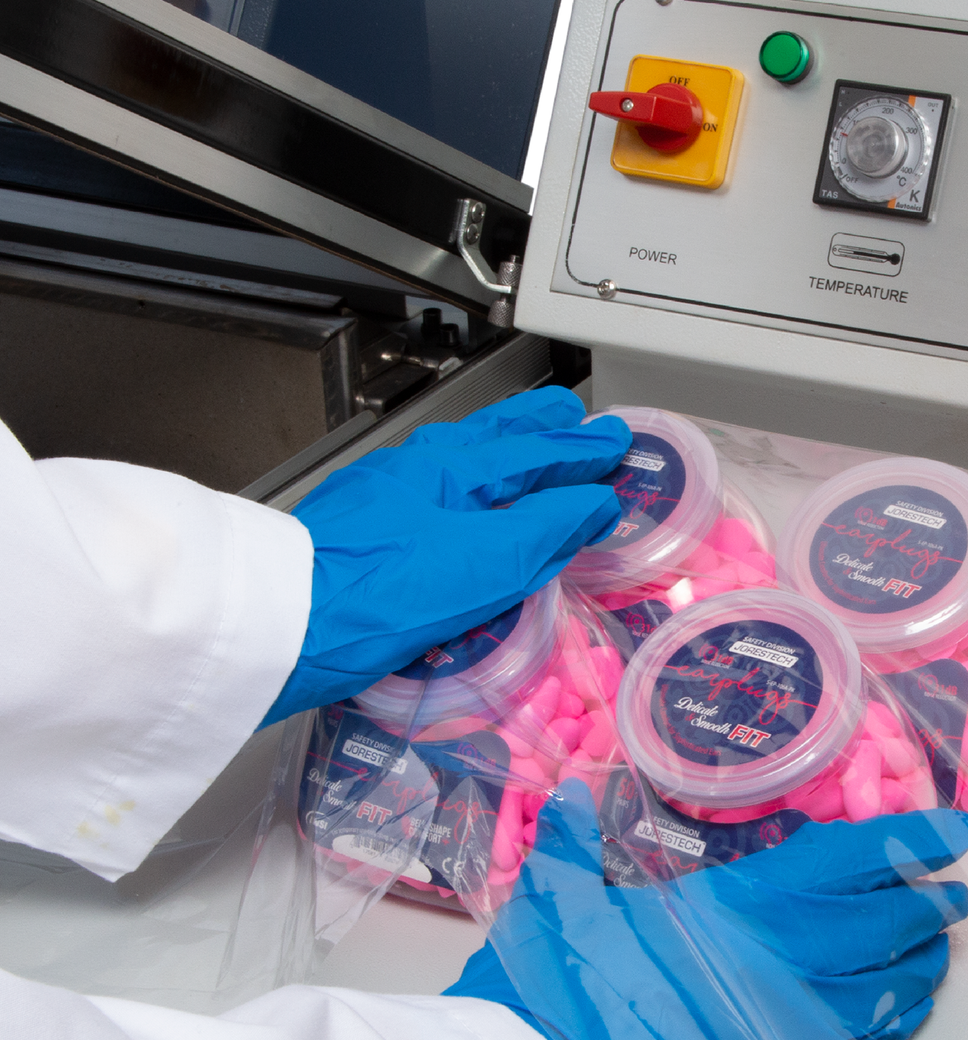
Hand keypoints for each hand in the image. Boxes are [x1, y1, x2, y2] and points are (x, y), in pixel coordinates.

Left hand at [263, 390, 628, 723]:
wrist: (281, 622)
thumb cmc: (381, 593)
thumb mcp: (487, 563)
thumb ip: (547, 527)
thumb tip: (594, 501)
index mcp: (454, 468)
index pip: (534, 449)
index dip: (579, 449)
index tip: (614, 441)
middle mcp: (417, 468)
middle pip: (492, 438)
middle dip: (538, 428)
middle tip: (572, 417)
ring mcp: (385, 495)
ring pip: (459, 459)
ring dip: (502, 450)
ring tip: (524, 447)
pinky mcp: (362, 529)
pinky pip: (433, 489)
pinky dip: (467, 482)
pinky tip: (460, 503)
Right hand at [444, 782, 967, 1039]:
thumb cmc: (556, 997)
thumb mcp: (557, 905)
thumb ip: (572, 845)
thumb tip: (572, 797)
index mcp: (741, 907)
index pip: (853, 860)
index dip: (914, 839)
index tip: (955, 828)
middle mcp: (789, 964)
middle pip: (892, 926)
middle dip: (931, 904)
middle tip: (950, 894)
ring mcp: (798, 1034)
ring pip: (894, 993)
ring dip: (920, 966)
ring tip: (931, 951)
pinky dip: (890, 1026)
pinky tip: (890, 1017)